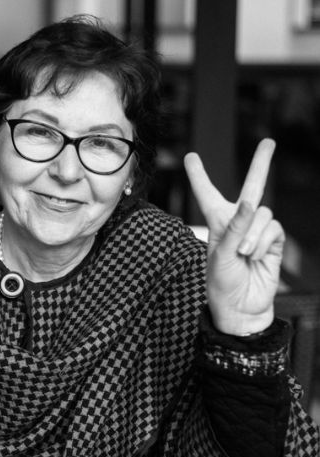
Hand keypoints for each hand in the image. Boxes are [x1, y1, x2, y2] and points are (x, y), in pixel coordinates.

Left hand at [184, 138, 284, 335]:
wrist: (241, 308)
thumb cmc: (221, 283)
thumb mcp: (219, 255)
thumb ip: (233, 228)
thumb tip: (248, 203)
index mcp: (217, 223)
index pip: (207, 194)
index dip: (199, 176)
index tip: (191, 156)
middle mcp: (238, 223)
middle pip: (252, 187)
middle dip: (261, 164)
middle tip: (269, 141)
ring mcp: (258, 231)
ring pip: (261, 214)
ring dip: (250, 234)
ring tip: (242, 254)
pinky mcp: (273, 241)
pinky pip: (273, 229)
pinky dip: (261, 242)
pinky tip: (253, 257)